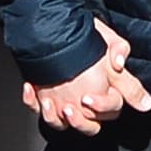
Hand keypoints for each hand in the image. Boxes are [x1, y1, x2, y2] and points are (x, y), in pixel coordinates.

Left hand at [22, 17, 150, 134]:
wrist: (60, 25)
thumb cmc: (87, 34)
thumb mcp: (107, 38)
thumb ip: (119, 50)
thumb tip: (120, 63)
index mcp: (106, 90)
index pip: (112, 110)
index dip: (102, 107)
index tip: (89, 98)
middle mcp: (86, 99)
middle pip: (90, 125)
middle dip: (79, 121)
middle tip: (69, 108)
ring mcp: (65, 100)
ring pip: (61, 124)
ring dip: (54, 117)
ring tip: (49, 103)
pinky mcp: (45, 96)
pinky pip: (37, 108)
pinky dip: (32, 102)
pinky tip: (30, 88)